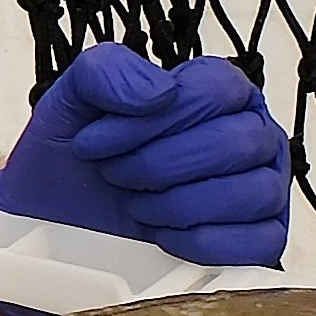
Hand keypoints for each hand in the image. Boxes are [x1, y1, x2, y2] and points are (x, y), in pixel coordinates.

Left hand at [0, 46, 291, 265]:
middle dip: (159, 165)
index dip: (153, 120)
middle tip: (118, 175)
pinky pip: (260, 243)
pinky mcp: (260, 240)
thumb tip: (163, 91)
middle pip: (238, 143)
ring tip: (138, 205)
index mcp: (216, 93)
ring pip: (254, 192)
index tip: (97, 141)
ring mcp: (261, 189)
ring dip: (178, 205)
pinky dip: (201, 242)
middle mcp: (248, 136)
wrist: (53, 220)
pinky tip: (163, 236)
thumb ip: (108, 72)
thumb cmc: (73, 161)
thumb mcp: (70, 101)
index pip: (217, 90)